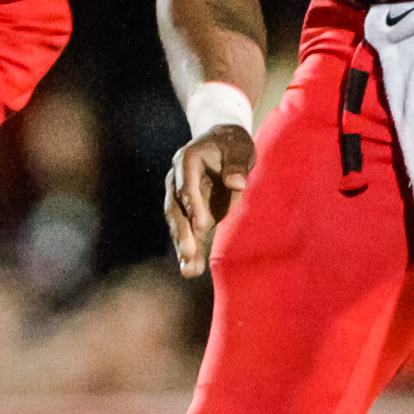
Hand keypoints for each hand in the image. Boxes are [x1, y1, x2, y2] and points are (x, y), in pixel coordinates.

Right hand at [164, 124, 255, 275]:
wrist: (223, 144)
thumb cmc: (232, 145)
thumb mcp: (239, 148)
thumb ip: (237, 164)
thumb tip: (238, 184)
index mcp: (187, 159)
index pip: (185, 184)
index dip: (193, 204)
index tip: (202, 224)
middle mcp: (176, 179)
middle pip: (175, 207)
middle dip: (182, 231)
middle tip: (189, 251)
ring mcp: (180, 196)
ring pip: (177, 223)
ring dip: (182, 246)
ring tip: (189, 269)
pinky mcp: (188, 211)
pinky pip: (186, 230)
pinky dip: (188, 249)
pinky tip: (191, 269)